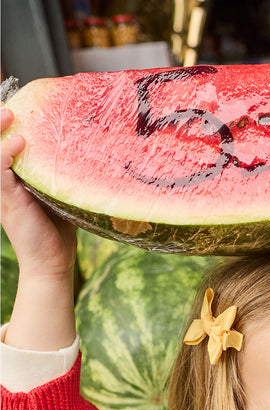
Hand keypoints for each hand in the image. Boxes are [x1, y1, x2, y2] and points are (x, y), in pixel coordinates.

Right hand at [1, 108, 77, 349]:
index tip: (19, 105)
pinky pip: (0, 172)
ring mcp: (4, 193)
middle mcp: (5, 183)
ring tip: (11, 115)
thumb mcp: (59, 197)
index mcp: (14, 180)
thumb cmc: (58, 234)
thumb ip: (61, 177)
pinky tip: (20, 144)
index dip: (6, 126)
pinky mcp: (8, 202)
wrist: (53, 265)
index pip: (4, 146)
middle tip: (11, 105)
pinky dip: (6, 155)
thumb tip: (83, 154)